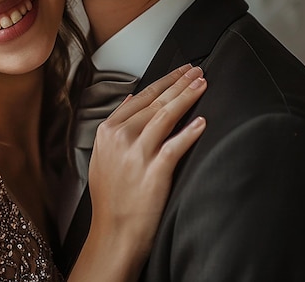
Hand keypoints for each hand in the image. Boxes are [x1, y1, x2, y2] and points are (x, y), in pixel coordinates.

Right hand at [88, 64, 205, 257]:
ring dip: (187, 97)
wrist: (113, 234)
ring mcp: (137, 154)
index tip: (180, 72)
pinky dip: (190, 132)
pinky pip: (175, 146)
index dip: (164, 82)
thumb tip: (134, 99)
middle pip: (156, 102)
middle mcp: (121, 138)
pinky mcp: (154, 172)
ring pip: (166, 116)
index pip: (142, 97)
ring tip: (202, 84)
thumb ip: (117, 124)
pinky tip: (202, 122)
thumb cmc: (110, 198)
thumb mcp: (102, 155)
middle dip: (179, 83)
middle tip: (196, 71)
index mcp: (108, 131)